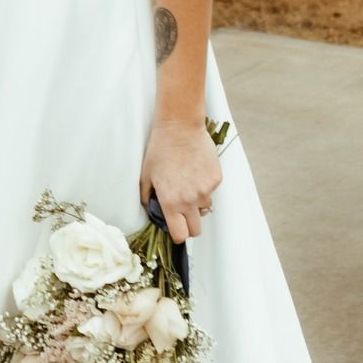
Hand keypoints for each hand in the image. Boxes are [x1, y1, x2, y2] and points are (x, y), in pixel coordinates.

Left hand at [140, 118, 221, 242]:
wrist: (180, 127)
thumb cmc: (160, 149)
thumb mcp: (146, 174)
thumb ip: (147, 197)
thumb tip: (151, 210)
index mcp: (171, 202)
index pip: (180, 235)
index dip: (177, 235)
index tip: (176, 230)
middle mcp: (190, 200)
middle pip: (196, 230)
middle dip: (189, 225)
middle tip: (182, 212)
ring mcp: (206, 190)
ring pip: (204, 208)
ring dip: (197, 203)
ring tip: (187, 184)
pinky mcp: (216, 179)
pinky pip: (211, 191)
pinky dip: (204, 186)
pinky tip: (195, 170)